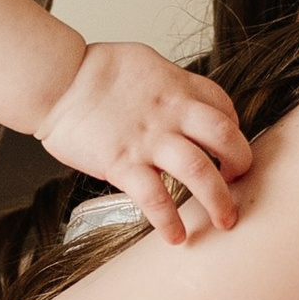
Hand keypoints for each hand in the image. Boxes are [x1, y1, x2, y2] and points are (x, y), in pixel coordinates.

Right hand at [36, 39, 251, 242]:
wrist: (56, 80)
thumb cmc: (93, 70)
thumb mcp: (145, 63)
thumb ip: (168, 86)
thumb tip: (181, 102)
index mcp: (178, 87)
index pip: (224, 108)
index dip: (234, 130)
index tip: (229, 149)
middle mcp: (171, 113)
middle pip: (226, 138)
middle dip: (242, 165)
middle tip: (238, 184)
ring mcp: (149, 139)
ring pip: (199, 170)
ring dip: (218, 200)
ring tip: (225, 221)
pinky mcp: (123, 163)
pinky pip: (155, 197)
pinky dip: (169, 221)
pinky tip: (175, 236)